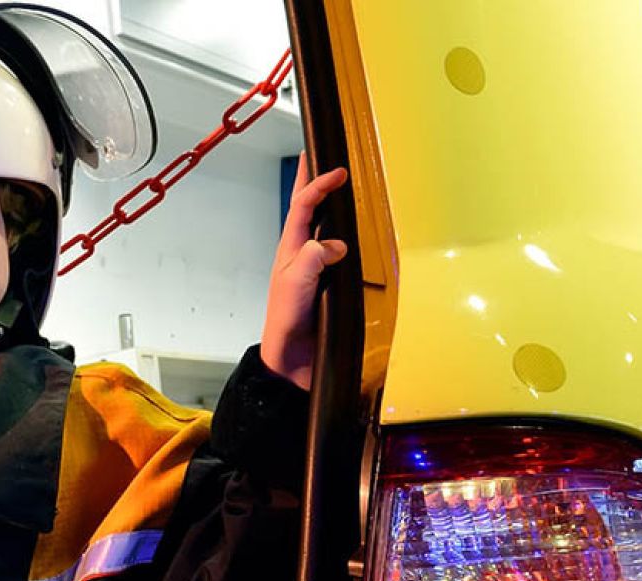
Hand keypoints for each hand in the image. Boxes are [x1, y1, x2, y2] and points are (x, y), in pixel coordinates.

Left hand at [260, 152, 349, 390]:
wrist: (291, 361)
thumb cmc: (286, 323)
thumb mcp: (295, 285)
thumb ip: (313, 259)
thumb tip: (336, 244)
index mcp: (291, 250)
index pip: (304, 206)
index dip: (319, 185)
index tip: (338, 172)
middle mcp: (302, 255)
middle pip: (307, 210)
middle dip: (314, 182)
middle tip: (321, 158)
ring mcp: (314, 270)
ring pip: (322, 229)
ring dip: (329, 207)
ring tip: (337, 188)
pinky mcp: (327, 286)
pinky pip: (337, 256)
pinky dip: (345, 239)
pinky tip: (354, 238)